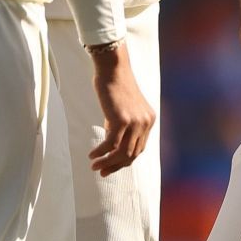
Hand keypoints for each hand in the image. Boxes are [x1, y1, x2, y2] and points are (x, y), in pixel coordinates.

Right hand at [88, 42, 154, 174]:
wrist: (112, 68)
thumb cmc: (114, 84)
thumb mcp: (123, 108)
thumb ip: (121, 125)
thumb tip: (111, 144)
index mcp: (149, 120)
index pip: (138, 149)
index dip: (124, 161)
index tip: (110, 167)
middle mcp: (145, 123)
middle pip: (131, 154)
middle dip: (115, 165)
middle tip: (102, 171)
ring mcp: (135, 122)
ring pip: (122, 153)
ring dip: (107, 162)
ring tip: (94, 166)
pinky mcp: (122, 120)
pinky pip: (111, 144)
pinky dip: (100, 152)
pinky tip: (92, 154)